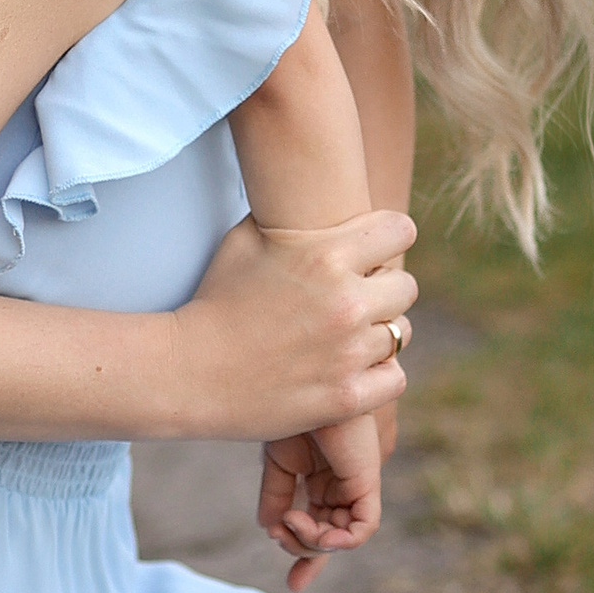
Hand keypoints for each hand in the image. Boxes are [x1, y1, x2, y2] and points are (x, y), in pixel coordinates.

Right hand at [171, 209, 415, 446]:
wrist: (187, 370)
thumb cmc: (214, 300)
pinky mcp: (346, 396)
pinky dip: (376, 376)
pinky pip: (395, 378)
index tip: (371, 255)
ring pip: (401, 334)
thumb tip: (314, 197)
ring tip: (345, 338)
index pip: (400, 230)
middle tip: (353, 301)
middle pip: (406, 286)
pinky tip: (347, 370)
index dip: (386, 241)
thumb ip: (290, 219)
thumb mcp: (244, 240)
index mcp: (326, 255)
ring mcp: (349, 352)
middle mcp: (346, 301)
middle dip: (381, 291)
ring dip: (378, 334)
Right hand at [258, 416, 381, 590]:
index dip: (307, 557)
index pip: (318, 527)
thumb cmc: (291, 412)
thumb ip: (275, 496)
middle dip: (307, 554)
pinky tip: (316, 531)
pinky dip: (340, 540)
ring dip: (314, 542)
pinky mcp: (366, 481)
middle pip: (330, 538)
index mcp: (319, 481)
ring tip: (291, 523)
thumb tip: (270, 530)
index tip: (293, 585)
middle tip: (282, 540)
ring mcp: (353, 486)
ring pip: (342, 537)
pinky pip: (363, 528)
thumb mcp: (276, 461)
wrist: (306, 386)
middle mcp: (339, 487)